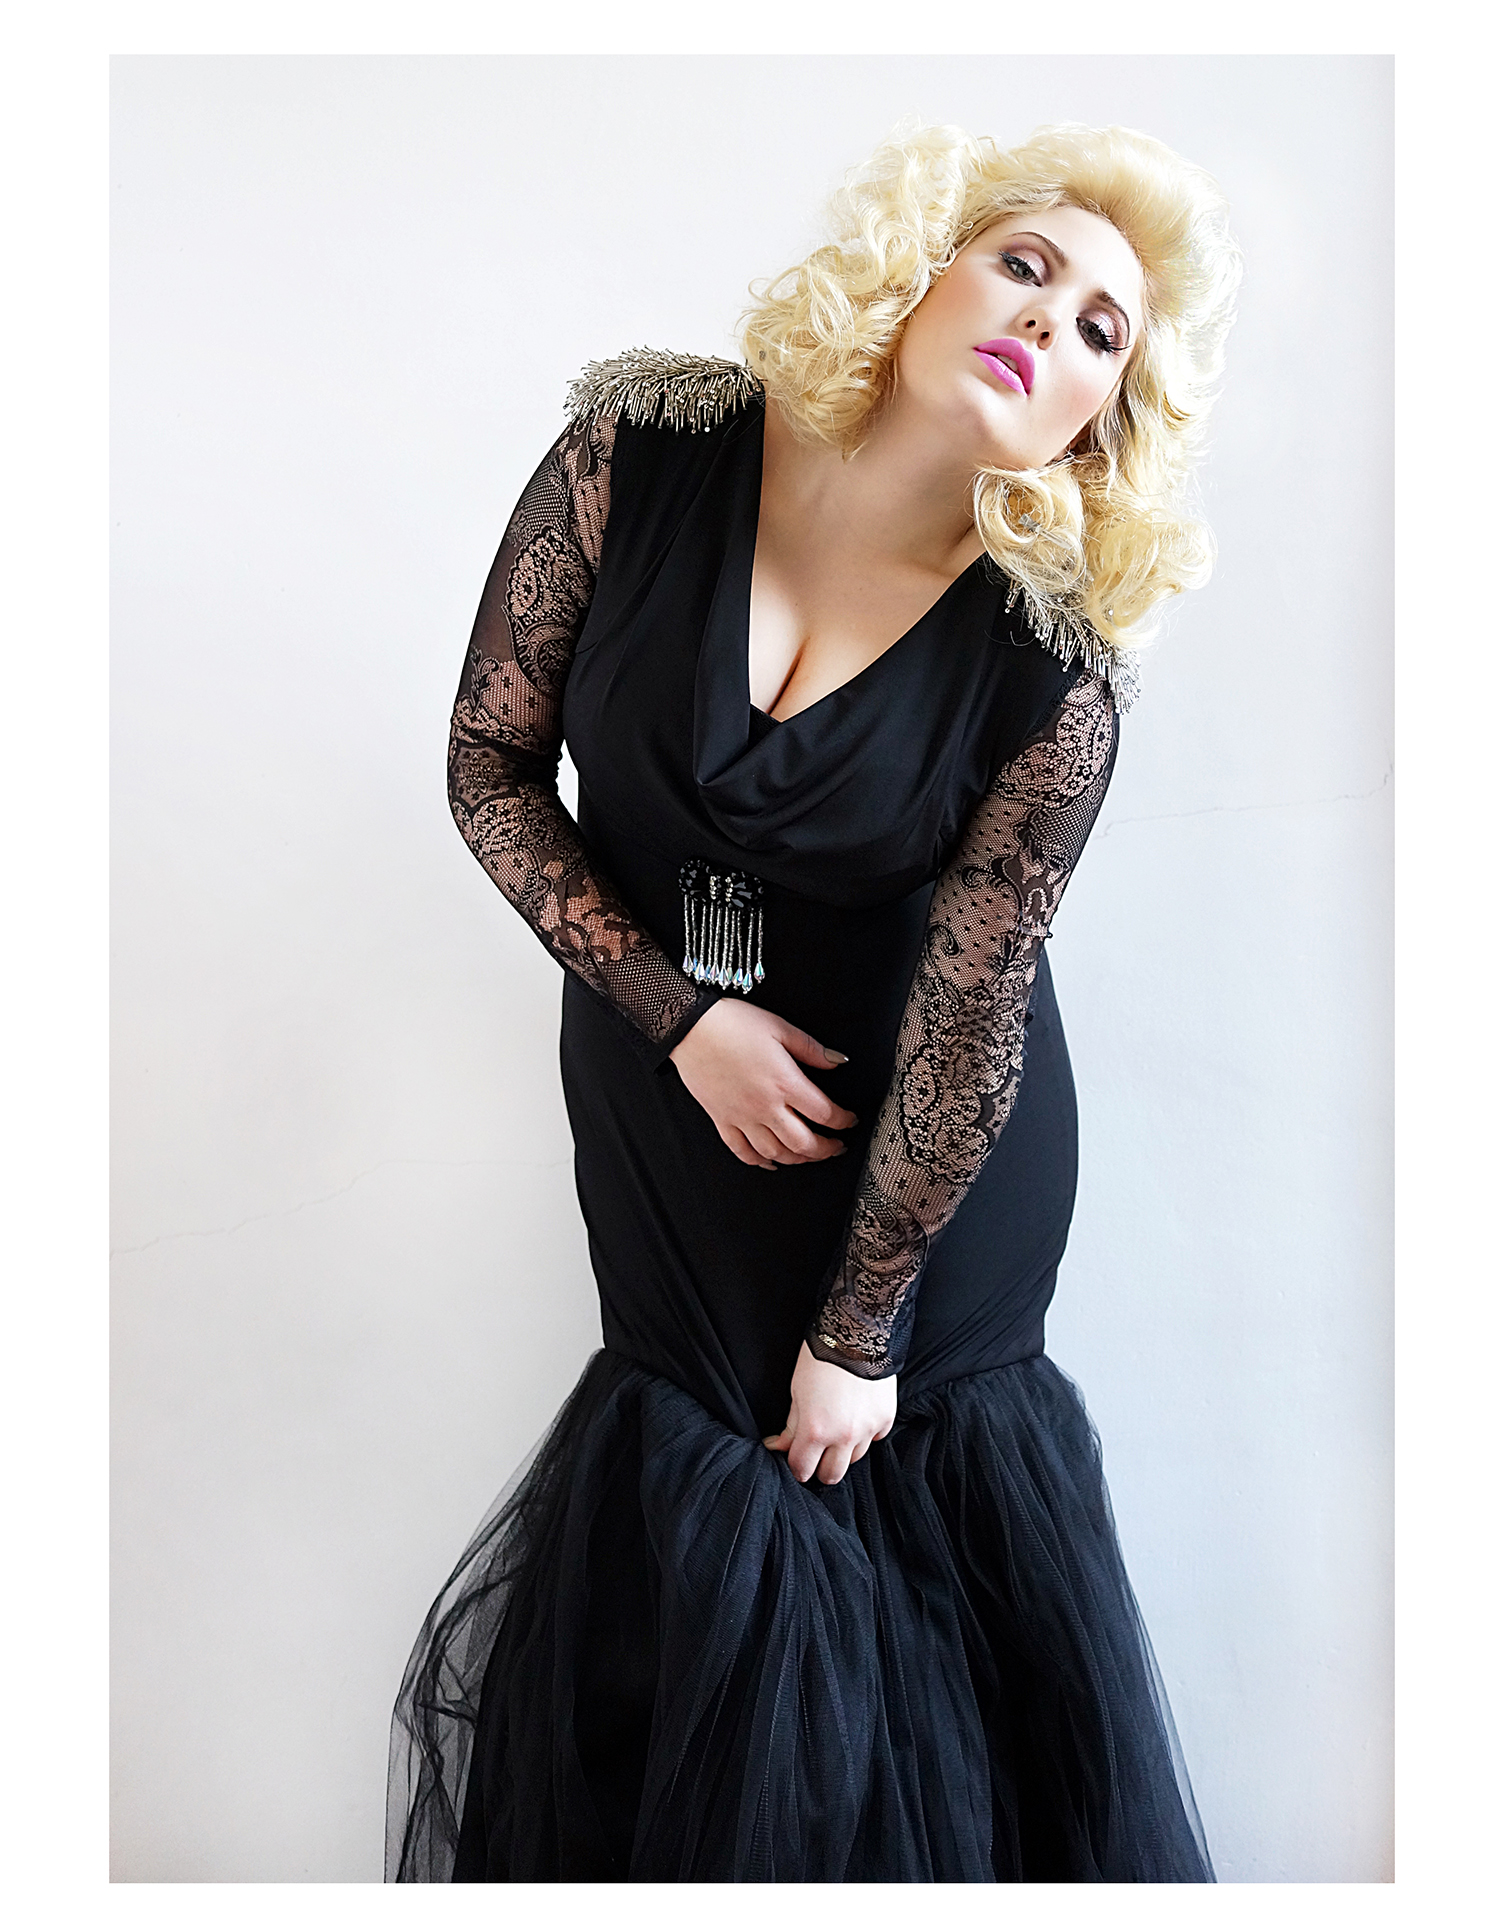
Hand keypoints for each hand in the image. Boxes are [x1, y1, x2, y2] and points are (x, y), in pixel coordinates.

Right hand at [669, 1000, 856, 1168]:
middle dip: (827, 1149)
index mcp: (785, 1082)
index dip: (843, 1121)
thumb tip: (837, 1062)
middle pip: (804, 1142)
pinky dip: (760, 1162)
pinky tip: (771, 1161)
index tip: (849, 1120)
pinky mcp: (722, 1121)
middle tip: (837, 1146)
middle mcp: (765, 1106)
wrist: (690, 1028)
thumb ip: (812, 1049)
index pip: (825, 1113)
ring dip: (798, 1159)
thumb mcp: (780, 1028)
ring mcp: (743, 1117)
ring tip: (810, 1155)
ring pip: (776, 1152)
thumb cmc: (731, 1024)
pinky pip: (743, 1152)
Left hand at [762, 1341, 895, 1484]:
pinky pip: (874, 1439)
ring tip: (836, 1428)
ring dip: (843, 1451)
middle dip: (820, 1468)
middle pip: (831, 1475)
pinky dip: (864, 1434)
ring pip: (854, 1459)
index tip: (795, 1457)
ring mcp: (867, 1429)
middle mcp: (843, 1436)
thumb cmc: (820, 1358)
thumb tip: (778, 1446)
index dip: (796, 1466)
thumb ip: (791, 1426)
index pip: (802, 1469)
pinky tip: (856, 1416)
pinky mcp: (886, 1418)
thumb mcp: (796, 1392)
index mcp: (815, 1431)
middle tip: (815, 1452)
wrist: (856, 1331)